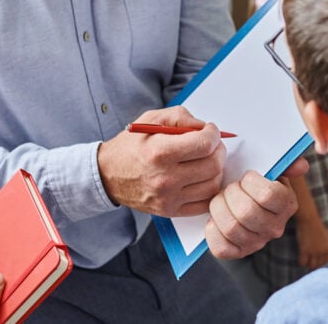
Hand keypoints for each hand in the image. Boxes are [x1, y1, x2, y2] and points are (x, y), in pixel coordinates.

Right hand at [98, 105, 225, 215]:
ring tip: (206, 160)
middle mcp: (165, 178)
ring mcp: (168, 198)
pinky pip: (204, 204)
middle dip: (218, 150)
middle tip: (212, 145)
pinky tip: (201, 178)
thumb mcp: (152, 119)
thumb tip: (205, 127)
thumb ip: (181, 117)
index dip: (214, 134)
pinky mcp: (170, 211)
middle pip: (213, 165)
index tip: (210, 131)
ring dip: (216, 170)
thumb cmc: (131, 146)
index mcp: (160, 152)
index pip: (205, 145)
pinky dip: (208, 190)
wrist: (108, 175)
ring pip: (212, 185)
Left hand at [204, 157, 306, 258]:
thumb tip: (301, 165)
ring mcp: (257, 243)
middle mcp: (275, 227)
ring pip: (231, 228)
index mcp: (287, 204)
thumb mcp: (270, 168)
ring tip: (221, 200)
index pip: (268, 195)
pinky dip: (212, 229)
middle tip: (230, 187)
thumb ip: (286, 163)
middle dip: (230, 193)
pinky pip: (220, 247)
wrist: (239, 200)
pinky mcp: (237, 253)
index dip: (250, 182)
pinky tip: (216, 218)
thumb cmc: (253, 182)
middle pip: (246, 212)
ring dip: (218, 208)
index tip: (246, 176)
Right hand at [295, 214, 327, 269]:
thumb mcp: (325, 236)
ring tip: (305, 262)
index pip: (327, 262)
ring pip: (310, 266)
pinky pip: (302, 263)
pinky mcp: (304, 251)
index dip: (321, 264)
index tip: (317, 264)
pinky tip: (300, 259)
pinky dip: (301, 262)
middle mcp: (322, 252)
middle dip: (314, 266)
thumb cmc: (315, 225)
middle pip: (318, 266)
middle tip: (310, 264)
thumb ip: (325, 246)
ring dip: (308, 265)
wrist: (308, 218)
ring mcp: (313, 252)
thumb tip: (323, 254)